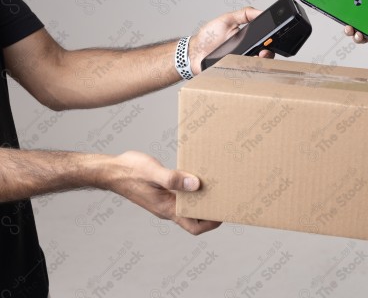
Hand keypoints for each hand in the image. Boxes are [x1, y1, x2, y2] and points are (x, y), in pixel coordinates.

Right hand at [101, 151, 220, 234]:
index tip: (224, 210)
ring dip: (203, 198)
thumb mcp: (152, 172)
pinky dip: (192, 189)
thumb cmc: (129, 171)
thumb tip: (196, 184)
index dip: (212, 222)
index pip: (195, 226)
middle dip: (212, 209)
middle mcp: (168, 208)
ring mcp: (165, 201)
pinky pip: (182, 196)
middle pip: (196, 218)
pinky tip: (198, 175)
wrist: (111, 171)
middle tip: (225, 195)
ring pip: (190, 206)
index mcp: (167, 209)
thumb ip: (173, 178)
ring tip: (216, 184)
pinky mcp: (163, 193)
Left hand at [188, 6, 274, 73]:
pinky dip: (246, 71)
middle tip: (264, 51)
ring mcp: (240, 65)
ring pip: (257, 67)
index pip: (265, 43)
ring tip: (256, 58)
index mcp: (248, 40)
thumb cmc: (208, 36)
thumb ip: (244, 14)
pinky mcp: (233, 74)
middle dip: (268, 54)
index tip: (271, 40)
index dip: (271, 42)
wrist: (194, 51)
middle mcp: (246, 54)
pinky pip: (244, 75)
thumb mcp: (227, 19)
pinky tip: (245, 65)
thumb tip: (260, 11)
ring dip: (259, 63)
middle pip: (265, 57)